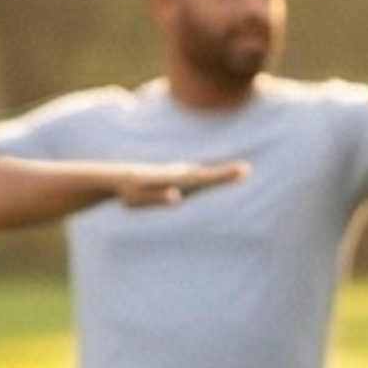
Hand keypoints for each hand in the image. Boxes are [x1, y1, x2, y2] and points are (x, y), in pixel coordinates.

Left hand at [115, 159, 248, 207]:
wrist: (118, 177)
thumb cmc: (129, 190)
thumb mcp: (140, 198)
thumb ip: (158, 197)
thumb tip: (177, 196)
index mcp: (176, 179)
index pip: (205, 179)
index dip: (224, 176)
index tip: (244, 170)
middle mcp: (179, 174)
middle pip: (209, 175)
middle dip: (228, 174)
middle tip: (248, 170)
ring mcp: (178, 175)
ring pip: (204, 175)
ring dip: (222, 174)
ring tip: (241, 172)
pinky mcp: (175, 177)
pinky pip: (197, 177)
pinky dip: (211, 177)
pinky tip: (216, 177)